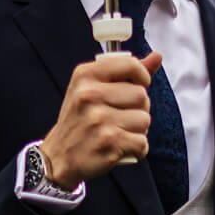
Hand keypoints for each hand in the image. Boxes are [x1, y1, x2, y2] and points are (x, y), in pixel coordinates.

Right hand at [36, 50, 160, 186]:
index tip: (134, 88)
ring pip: (144, 120)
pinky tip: (119, 148)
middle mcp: (89, 95)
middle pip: (142, 95)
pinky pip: (142, 142)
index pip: (130, 65)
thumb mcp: (92, 89)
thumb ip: (125, 73)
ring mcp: (99, 119)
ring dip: (137, 131)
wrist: (58, 157)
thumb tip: (156, 57)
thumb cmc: (79, 122)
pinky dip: (136, 149)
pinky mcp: (108, 141)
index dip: (141, 78)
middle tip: (118, 118)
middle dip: (137, 109)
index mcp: (85, 76)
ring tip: (117, 133)